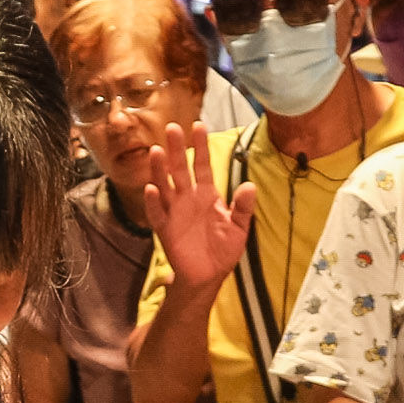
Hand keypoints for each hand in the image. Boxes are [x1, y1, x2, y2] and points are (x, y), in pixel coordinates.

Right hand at [147, 125, 250, 289]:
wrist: (208, 276)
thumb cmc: (222, 250)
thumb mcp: (239, 228)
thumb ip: (243, 208)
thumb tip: (251, 186)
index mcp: (207, 195)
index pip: (203, 166)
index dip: (201, 147)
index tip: (199, 126)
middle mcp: (188, 199)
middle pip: (181, 169)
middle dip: (177, 149)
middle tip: (172, 128)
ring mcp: (175, 212)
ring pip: (165, 186)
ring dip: (160, 170)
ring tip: (157, 151)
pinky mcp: (165, 229)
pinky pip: (157, 214)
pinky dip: (154, 202)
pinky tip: (152, 189)